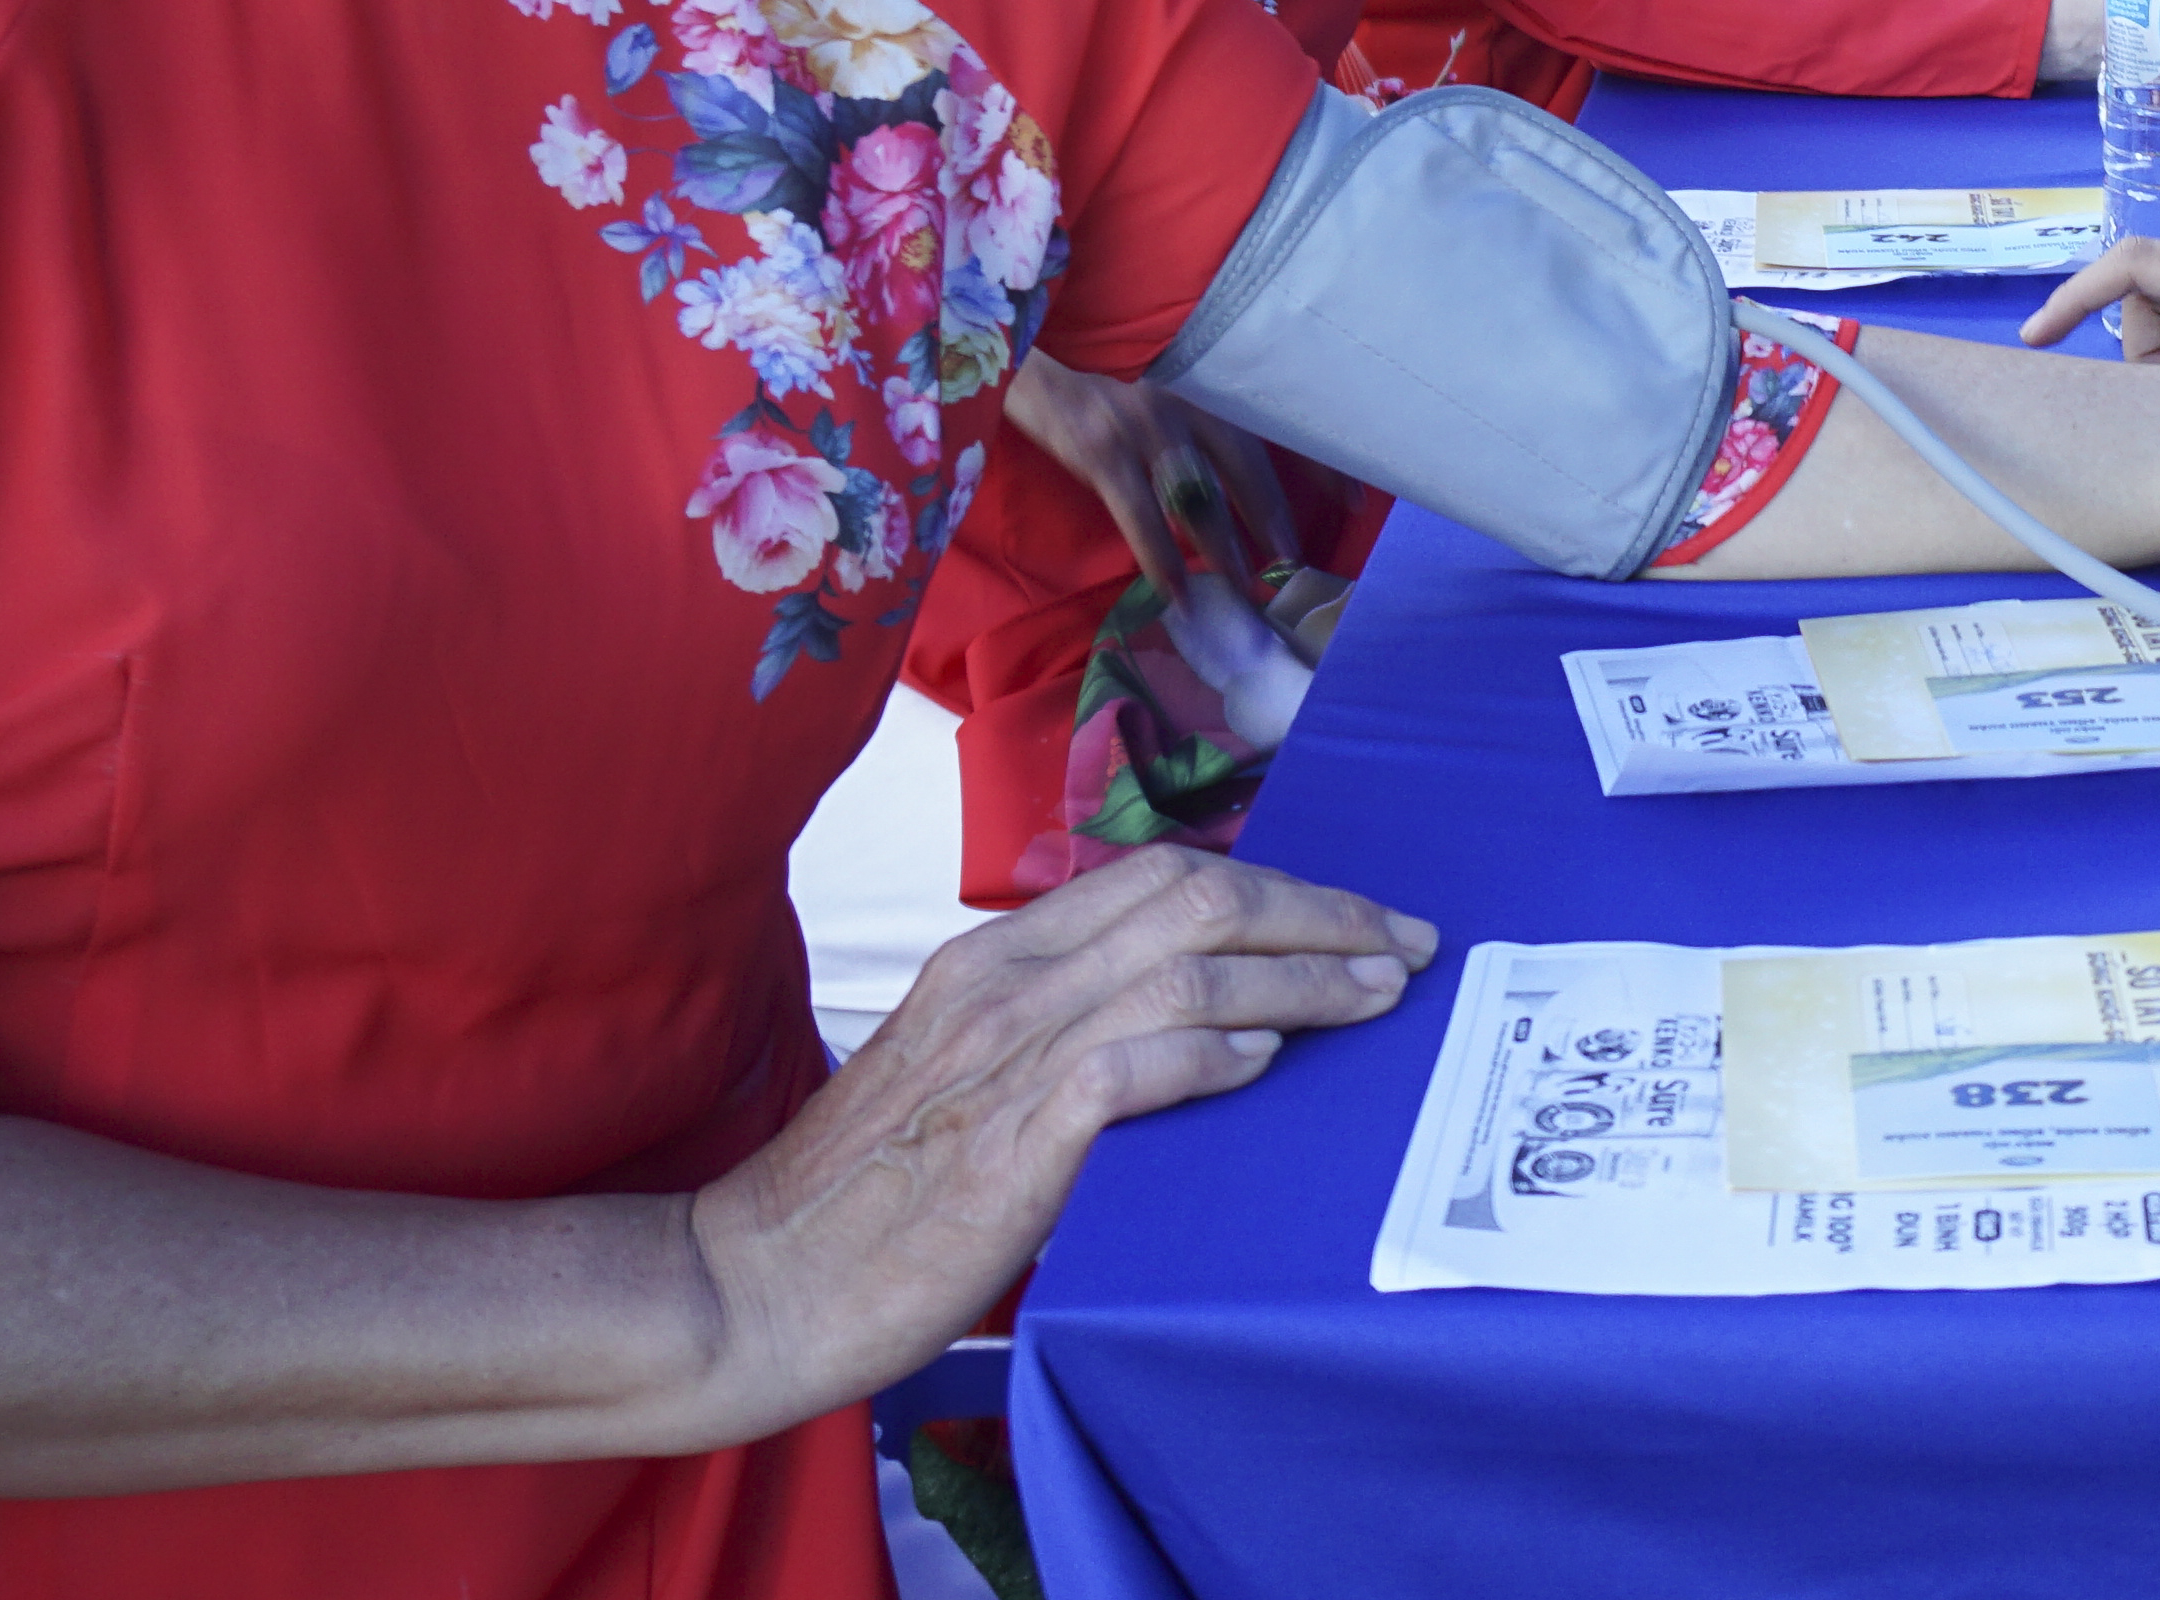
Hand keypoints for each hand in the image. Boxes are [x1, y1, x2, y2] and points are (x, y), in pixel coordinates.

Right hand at [678, 847, 1428, 1435]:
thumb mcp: (963, 1078)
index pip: (1157, 876)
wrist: (756, 1284)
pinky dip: (1210, 1052)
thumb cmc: (865, 1199)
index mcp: (991, 960)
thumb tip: (1190, 1026)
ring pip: (1183, 969)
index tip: (1354, 920)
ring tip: (1375, 996)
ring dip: (1298, 977)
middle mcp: (1002, 986)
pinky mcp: (1008, 1143)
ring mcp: (1003, 1059)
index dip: (1274, 887)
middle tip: (1403, 945)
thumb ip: (1058, 1035)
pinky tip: (1265, 1061)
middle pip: (1192, 898)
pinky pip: (1132, 1067)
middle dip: (1317, 914)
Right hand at [1002, 356, 1313, 734]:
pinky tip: (1176, 591)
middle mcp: (1184, 393)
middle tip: (1297, 561)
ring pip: (1198, 493)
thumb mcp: (1160, 383)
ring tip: (1245, 583)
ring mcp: (1143, 420)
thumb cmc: (1096, 373)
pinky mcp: (1100, 446)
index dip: (1320, 463)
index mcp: (1205, 377)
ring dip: (1224, 544)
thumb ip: (1200, 418)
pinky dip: (1160, 556)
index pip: (1277, 420)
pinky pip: (1140, 512)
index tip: (1356, 503)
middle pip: (1246, 461)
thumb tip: (1238, 482)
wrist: (1023, 353)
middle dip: (1275, 515)